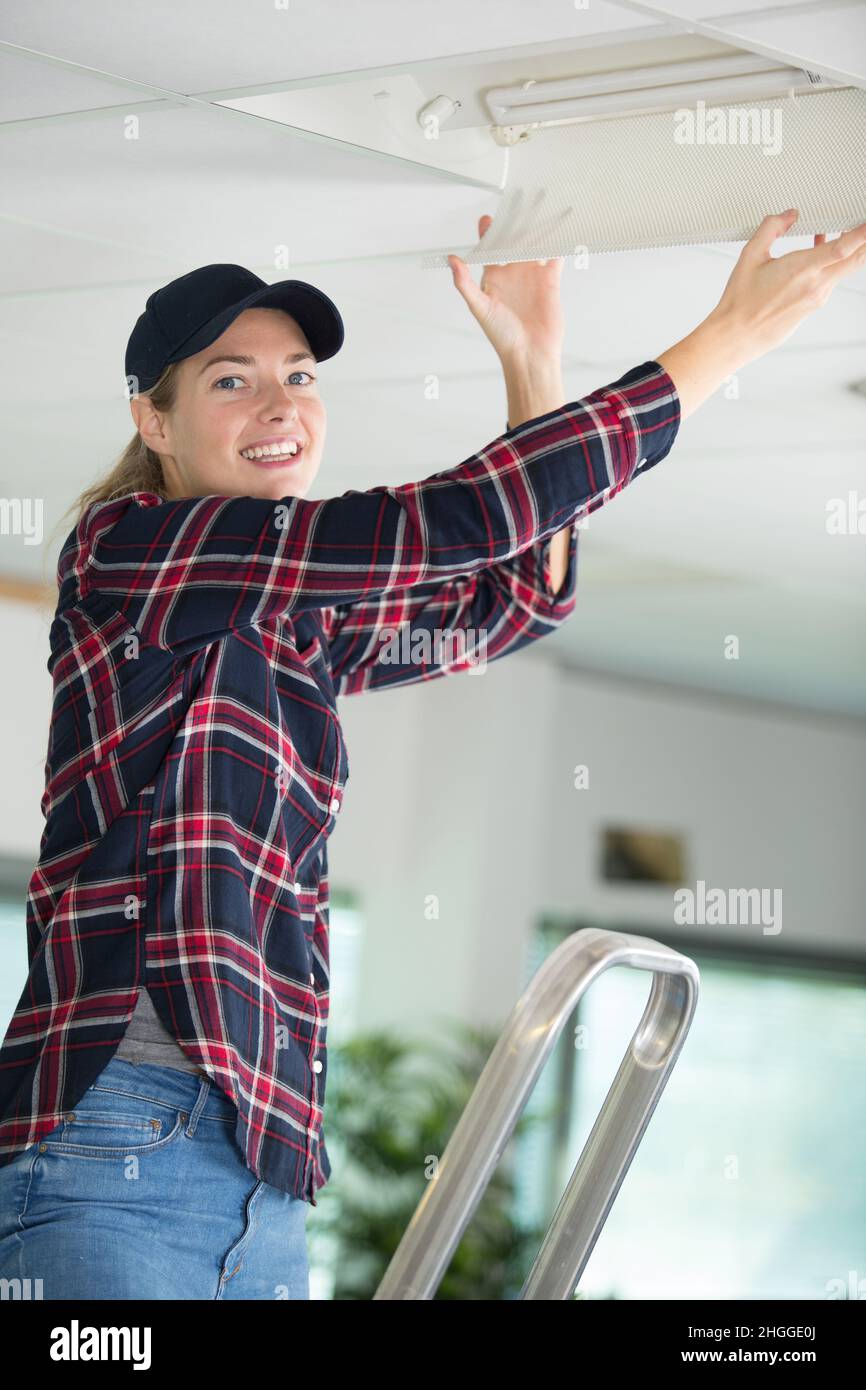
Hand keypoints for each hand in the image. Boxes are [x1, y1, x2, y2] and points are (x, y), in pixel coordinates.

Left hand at [447, 214, 564, 364]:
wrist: (530, 354)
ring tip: (544, 202)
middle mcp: (512, 273)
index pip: (490, 247)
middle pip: (514, 238)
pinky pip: (555, 255)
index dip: (489, 232)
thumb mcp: (480, 307)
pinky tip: (563, 225)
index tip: (488, 217)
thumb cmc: (502, 336)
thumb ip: (465, 283)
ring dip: (539, 223)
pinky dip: (559, 240)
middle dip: (517, 218)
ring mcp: (531, 275)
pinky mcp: (550, 280)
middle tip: (521, 197)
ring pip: (535, 242)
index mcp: (493, 277)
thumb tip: (451, 259)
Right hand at [708, 208, 865, 365]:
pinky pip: (831, 281)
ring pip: (844, 270)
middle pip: (855, 260)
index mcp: (802, 270)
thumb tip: (787, 216)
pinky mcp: (813, 306)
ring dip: (848, 251)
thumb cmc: (741, 303)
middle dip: (864, 242)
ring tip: (842, 234)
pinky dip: (834, 265)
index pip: (843, 247)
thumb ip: (771, 228)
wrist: (736, 335)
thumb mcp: (750, 255)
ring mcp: (816, 298)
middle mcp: (815, 285)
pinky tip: (822, 257)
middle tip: (863, 227)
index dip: (862, 234)